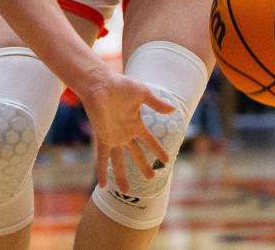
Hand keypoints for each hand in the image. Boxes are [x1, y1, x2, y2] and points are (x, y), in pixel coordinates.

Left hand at [75, 70, 175, 192]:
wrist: (100, 84)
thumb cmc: (120, 85)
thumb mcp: (143, 93)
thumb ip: (157, 103)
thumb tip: (174, 110)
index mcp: (136, 123)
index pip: (150, 140)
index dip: (158, 150)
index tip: (166, 161)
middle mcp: (125, 133)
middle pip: (136, 154)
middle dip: (143, 166)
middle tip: (151, 177)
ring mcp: (113, 137)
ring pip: (119, 161)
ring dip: (121, 175)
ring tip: (126, 191)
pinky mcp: (102, 137)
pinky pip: (102, 157)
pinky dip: (102, 171)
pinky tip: (102, 185)